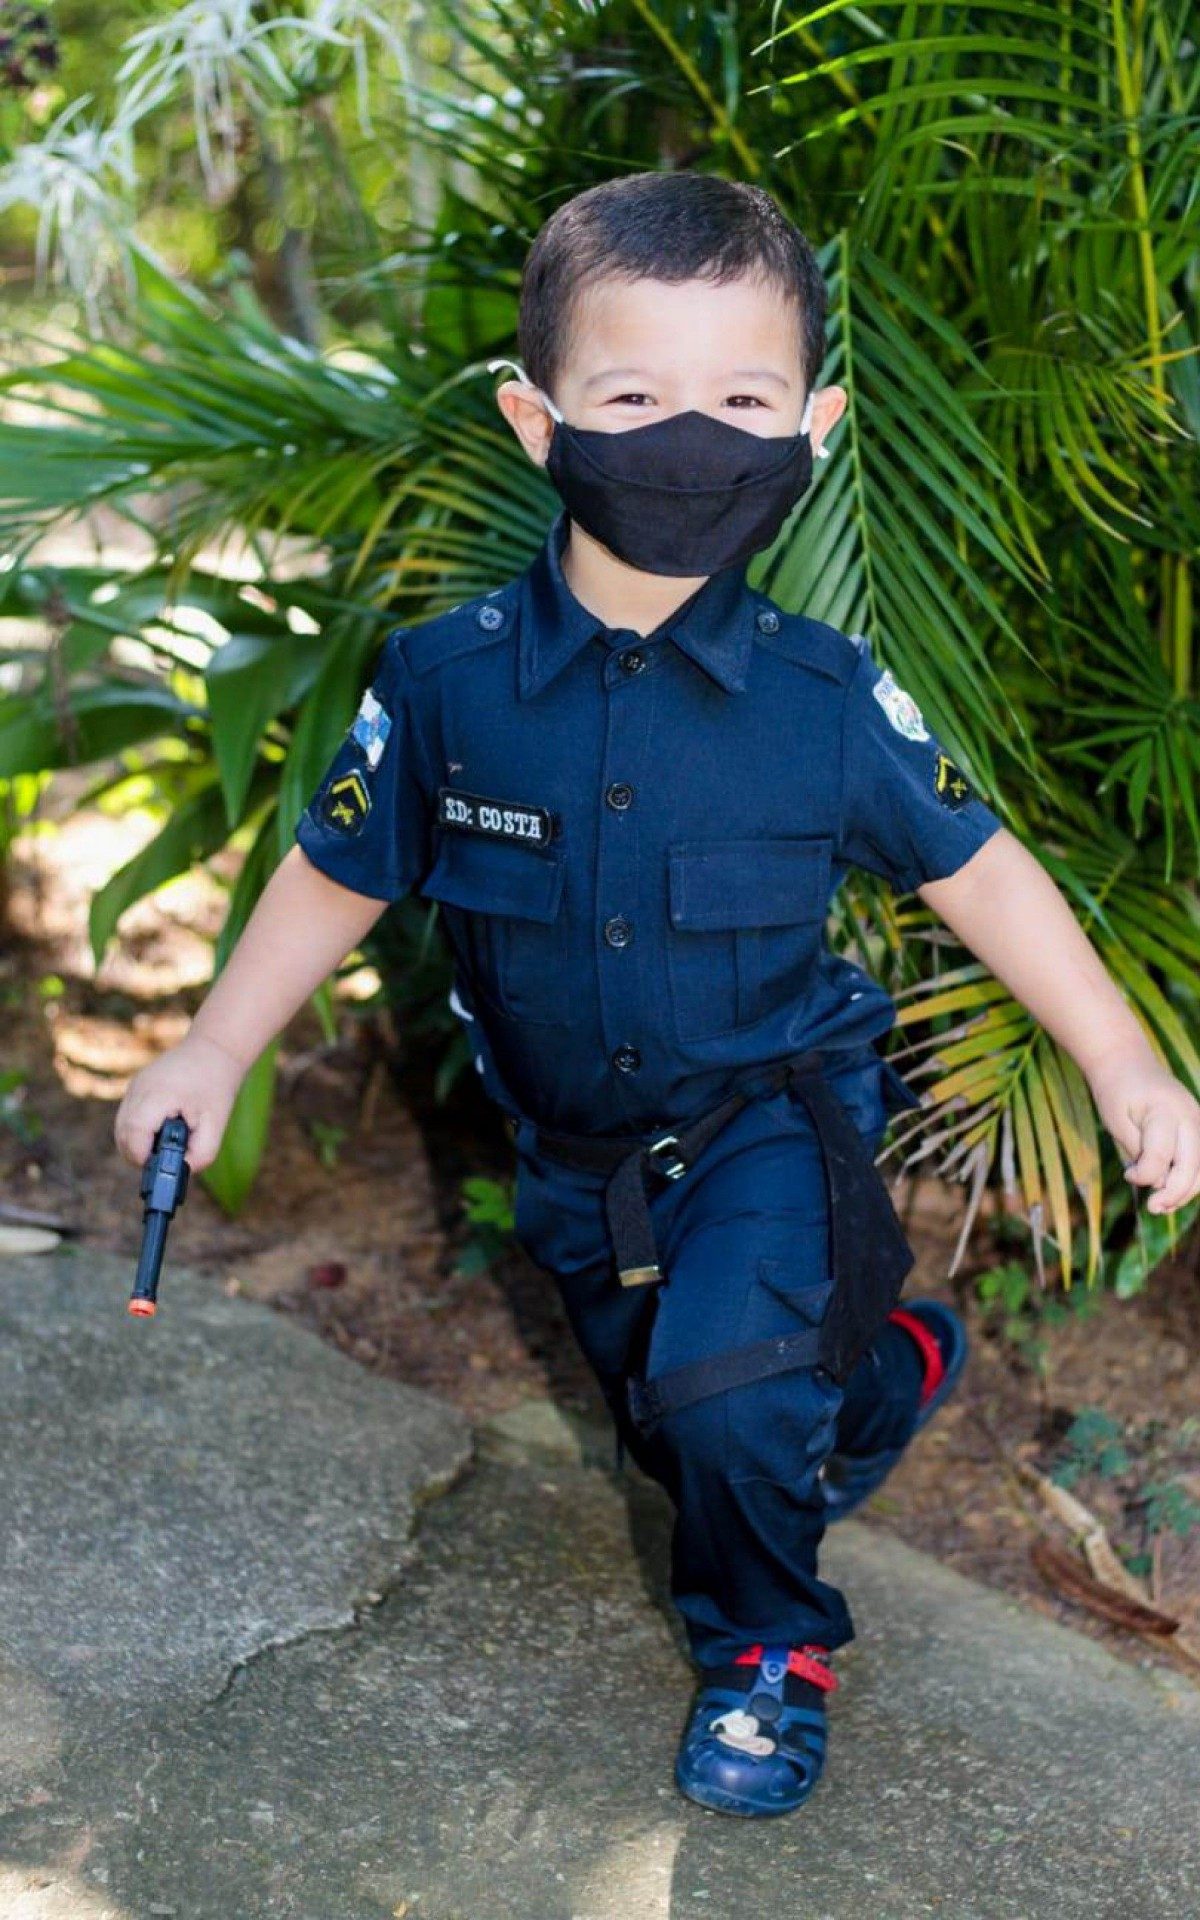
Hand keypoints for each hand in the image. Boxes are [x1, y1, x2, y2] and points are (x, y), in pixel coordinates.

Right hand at [114, 1032, 243, 1172]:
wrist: (214, 1049)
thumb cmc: (216, 1086)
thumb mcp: (216, 1124)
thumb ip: (200, 1153)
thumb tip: (181, 1171)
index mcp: (157, 1096)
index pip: (133, 1136)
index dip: (143, 1158)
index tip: (161, 1165)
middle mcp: (138, 1090)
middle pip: (122, 1136)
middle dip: (140, 1154)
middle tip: (166, 1156)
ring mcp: (133, 1088)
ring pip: (121, 1129)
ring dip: (139, 1143)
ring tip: (168, 1140)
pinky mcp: (134, 1088)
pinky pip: (127, 1118)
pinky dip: (140, 1131)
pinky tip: (163, 1127)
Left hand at [1088, 1053, 1199, 1213]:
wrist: (1127, 1064)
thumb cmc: (1117, 1092)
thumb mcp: (1116, 1120)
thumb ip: (1138, 1151)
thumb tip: (1158, 1182)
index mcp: (1164, 1110)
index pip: (1161, 1155)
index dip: (1144, 1175)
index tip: (1128, 1176)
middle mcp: (1190, 1117)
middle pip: (1192, 1166)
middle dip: (1174, 1193)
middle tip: (1152, 1207)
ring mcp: (1198, 1123)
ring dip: (1185, 1192)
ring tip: (1160, 1205)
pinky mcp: (1199, 1130)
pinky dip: (1189, 1181)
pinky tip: (1169, 1194)